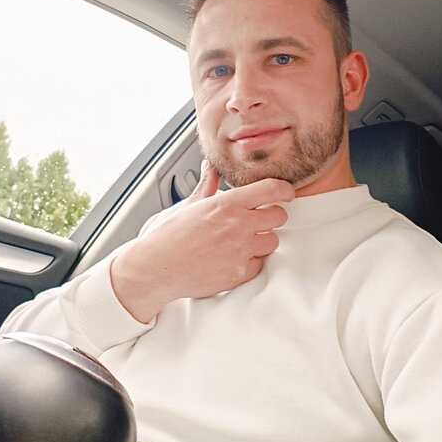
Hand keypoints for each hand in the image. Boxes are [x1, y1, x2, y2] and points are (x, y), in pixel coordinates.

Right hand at [110, 162, 293, 322]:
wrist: (155, 268)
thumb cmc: (167, 237)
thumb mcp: (188, 205)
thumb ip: (207, 185)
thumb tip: (210, 167)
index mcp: (226, 204)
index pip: (272, 189)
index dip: (284, 190)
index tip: (286, 193)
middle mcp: (238, 226)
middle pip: (279, 216)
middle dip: (271, 216)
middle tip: (258, 219)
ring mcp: (240, 251)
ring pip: (272, 241)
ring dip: (262, 240)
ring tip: (242, 240)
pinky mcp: (239, 274)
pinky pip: (260, 264)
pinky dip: (251, 262)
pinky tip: (234, 257)